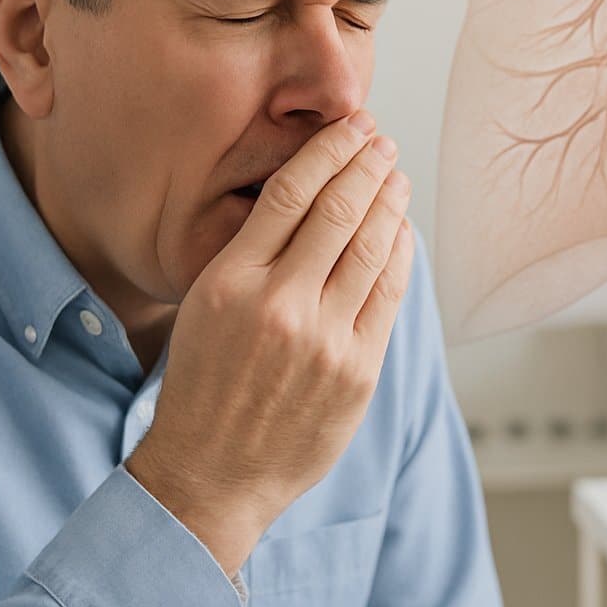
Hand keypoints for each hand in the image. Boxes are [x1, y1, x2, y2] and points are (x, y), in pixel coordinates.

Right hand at [124, 111, 414, 576]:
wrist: (210, 476)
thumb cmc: (204, 389)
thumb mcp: (204, 309)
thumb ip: (252, 257)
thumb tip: (311, 200)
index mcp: (230, 282)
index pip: (291, 193)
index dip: (329, 152)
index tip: (349, 130)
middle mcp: (277, 305)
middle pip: (339, 210)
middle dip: (367, 165)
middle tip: (382, 140)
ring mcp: (322, 340)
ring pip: (371, 248)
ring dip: (390, 202)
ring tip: (397, 177)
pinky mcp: (356, 372)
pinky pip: (387, 295)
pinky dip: (400, 254)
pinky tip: (401, 231)